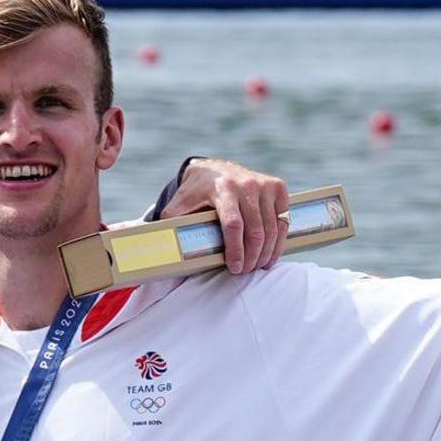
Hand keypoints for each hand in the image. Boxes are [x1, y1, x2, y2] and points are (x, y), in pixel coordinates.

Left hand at [162, 157, 289, 273]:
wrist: (214, 169)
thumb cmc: (194, 193)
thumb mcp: (178, 206)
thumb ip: (171, 226)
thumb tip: (157, 250)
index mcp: (222, 189)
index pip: (233, 225)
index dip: (235, 250)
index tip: (234, 268)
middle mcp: (247, 184)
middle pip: (256, 230)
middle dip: (252, 256)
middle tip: (245, 272)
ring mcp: (265, 185)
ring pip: (272, 227)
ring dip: (267, 252)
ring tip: (257, 267)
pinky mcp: (278, 187)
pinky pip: (283, 219)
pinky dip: (279, 240)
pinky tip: (270, 254)